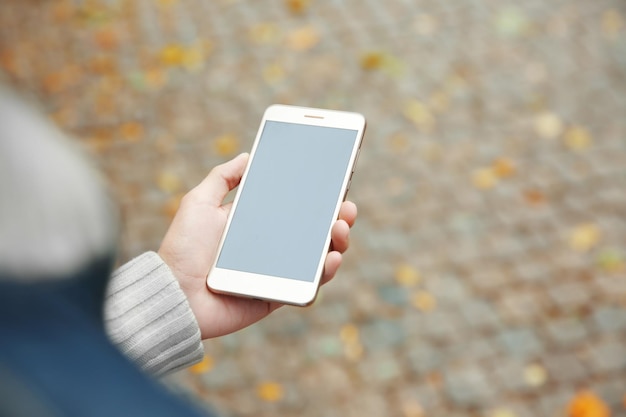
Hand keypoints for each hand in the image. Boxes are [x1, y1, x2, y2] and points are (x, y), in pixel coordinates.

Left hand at [158, 153, 356, 339]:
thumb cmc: (183, 248)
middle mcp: (271, 247)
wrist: (174, 293)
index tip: (333, 182)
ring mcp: (277, 272)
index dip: (316, 197)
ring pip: (317, 256)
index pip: (295, 208)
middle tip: (346, 208)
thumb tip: (247, 155)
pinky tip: (330, 258)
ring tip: (340, 229)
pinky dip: (324, 272)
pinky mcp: (278, 295)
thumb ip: (222, 178)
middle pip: (314, 231)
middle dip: (336, 218)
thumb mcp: (199, 202)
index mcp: (256, 224)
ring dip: (336, 242)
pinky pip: (308, 284)